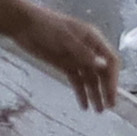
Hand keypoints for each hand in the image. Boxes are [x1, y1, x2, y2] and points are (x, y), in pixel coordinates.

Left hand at [0, 0, 118, 110]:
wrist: (23, 24)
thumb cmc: (46, 26)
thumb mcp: (65, 38)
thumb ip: (83, 52)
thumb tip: (104, 65)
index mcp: (94, 40)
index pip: (111, 61)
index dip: (113, 79)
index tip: (111, 95)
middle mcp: (89, 50)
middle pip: (102, 72)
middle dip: (106, 90)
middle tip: (108, 107)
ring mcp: (76, 58)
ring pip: (90, 79)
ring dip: (95, 94)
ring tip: (97, 112)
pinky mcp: (65, 64)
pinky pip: (77, 80)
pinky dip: (81, 92)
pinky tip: (83, 106)